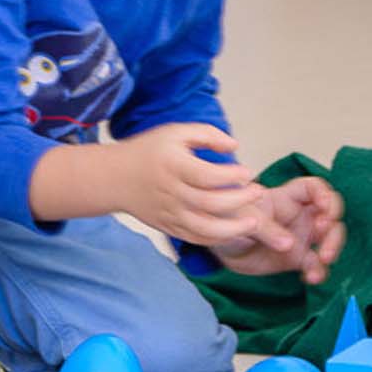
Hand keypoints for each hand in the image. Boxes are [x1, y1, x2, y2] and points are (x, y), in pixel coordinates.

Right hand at [115, 123, 264, 246]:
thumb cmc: (149, 151)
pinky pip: (194, 238)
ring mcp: (169, 213)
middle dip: (239, 201)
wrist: (114, 178)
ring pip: (204, 228)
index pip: (207, 176)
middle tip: (257, 192)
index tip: (247, 172)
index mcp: (174, 166)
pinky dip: (215, 239)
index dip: (231, 176)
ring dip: (233, 228)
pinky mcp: (167, 227)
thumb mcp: (175, 132)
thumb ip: (207, 134)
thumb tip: (235, 146)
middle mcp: (171, 192)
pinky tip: (233, 232)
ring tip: (253, 222)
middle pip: (210, 203)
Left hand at [212, 178, 347, 284]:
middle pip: (329, 213)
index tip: (323, 206)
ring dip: (332, 246)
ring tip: (324, 258)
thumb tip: (290, 244)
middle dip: (332, 222)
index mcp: (287, 197)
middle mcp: (300, 215)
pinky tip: (312, 277)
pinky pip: (315, 264)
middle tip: (323, 231)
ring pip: (330, 238)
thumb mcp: (242, 217)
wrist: (221, 247)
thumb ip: (265, 229)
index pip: (313, 188)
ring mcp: (302, 237)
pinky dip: (318, 271)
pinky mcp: (298, 259)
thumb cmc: (229, 219)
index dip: (323, 194)